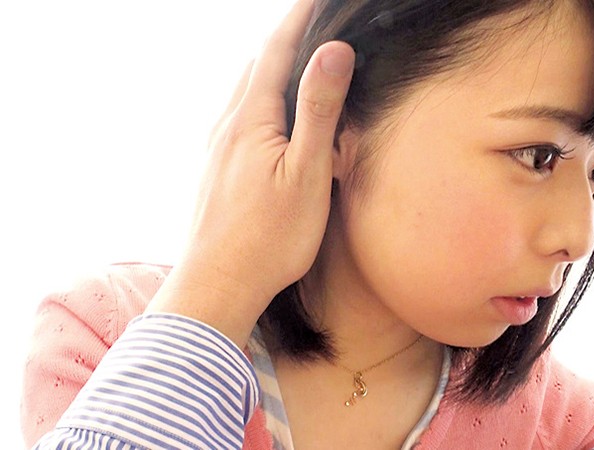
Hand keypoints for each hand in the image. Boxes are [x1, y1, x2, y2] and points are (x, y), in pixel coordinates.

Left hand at [147, 0, 354, 346]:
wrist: (218, 284)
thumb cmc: (269, 237)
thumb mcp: (305, 172)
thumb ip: (317, 109)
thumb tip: (333, 51)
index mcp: (250, 119)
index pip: (275, 51)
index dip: (298, 19)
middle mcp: (226, 125)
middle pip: (254, 65)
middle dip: (283, 39)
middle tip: (310, 23)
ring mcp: (216, 148)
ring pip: (242, 91)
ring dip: (268, 68)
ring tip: (293, 60)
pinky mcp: (215, 169)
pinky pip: (237, 117)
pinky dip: (257, 98)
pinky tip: (267, 116)